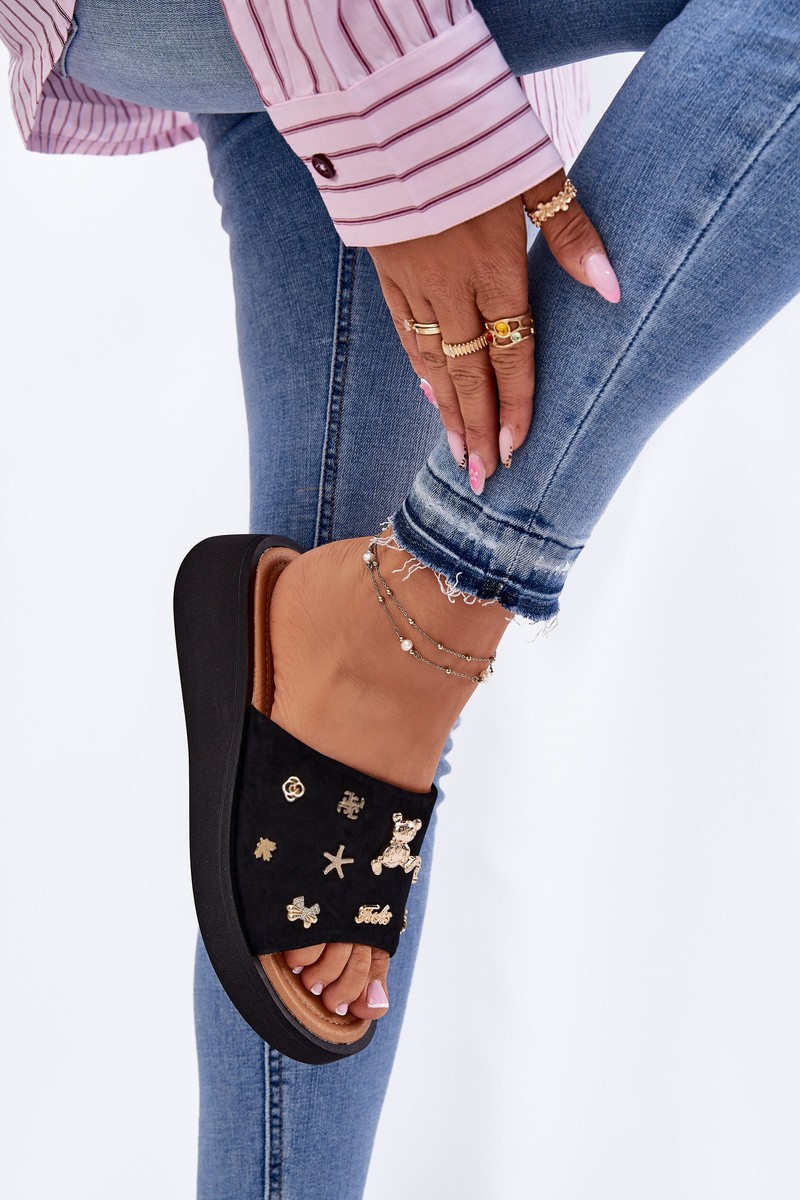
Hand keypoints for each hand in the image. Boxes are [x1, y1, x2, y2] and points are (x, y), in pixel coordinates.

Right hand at [367, 170, 618, 494]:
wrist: (389, 109)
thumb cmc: (473, 138)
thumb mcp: (534, 174)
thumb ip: (572, 235)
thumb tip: (613, 287)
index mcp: (495, 268)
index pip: (511, 354)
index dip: (514, 406)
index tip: (515, 450)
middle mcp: (453, 288)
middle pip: (468, 374)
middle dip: (476, 430)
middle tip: (480, 478)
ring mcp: (415, 285)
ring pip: (431, 363)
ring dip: (445, 412)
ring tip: (456, 453)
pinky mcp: (388, 274)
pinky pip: (404, 334)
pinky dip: (419, 369)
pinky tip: (429, 393)